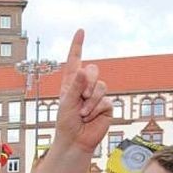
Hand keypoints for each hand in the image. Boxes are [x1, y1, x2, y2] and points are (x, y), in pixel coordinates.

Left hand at [54, 29, 111, 153]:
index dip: (78, 45)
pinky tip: (89, 118)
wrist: (75, 140)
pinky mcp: (106, 106)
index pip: (75, 60)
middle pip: (93, 69)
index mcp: (72, 82)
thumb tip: (84, 69)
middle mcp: (85, 86)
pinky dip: (95, 110)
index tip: (81, 31)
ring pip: (101, 85)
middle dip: (88, 81)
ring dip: (90, 101)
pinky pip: (105, 101)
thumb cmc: (66, 122)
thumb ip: (75, 86)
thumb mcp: (66, 103)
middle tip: (82, 96)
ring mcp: (97, 95)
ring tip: (82, 113)